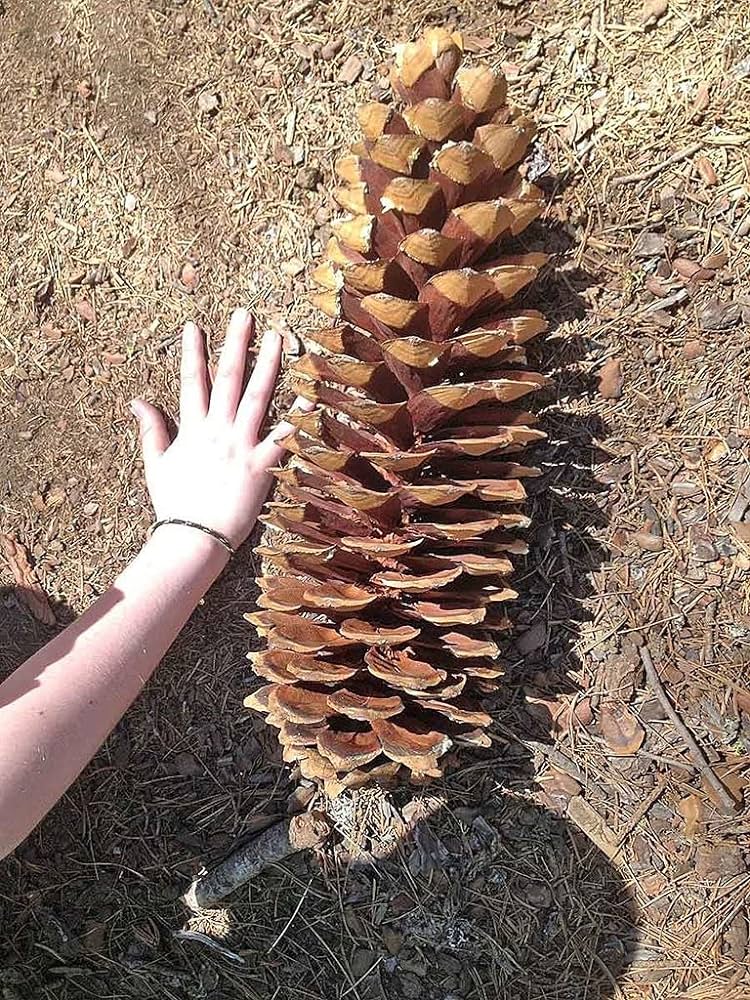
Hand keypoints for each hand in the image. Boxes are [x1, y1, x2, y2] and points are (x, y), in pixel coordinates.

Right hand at [130, 308, 302, 549]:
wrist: (192, 538)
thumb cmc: (174, 505)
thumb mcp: (156, 465)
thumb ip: (152, 430)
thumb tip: (137, 401)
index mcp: (192, 430)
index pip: (192, 382)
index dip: (193, 352)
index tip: (194, 325)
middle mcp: (217, 432)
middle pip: (228, 379)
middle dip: (235, 344)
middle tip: (245, 315)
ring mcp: (241, 447)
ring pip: (257, 397)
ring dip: (268, 365)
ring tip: (278, 337)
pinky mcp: (262, 467)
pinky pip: (284, 437)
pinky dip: (299, 415)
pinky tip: (313, 392)